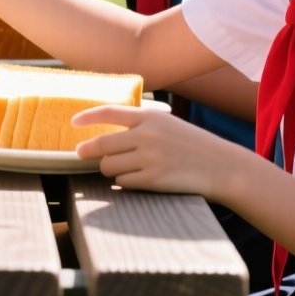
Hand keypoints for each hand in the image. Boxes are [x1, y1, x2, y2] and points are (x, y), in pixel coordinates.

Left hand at [72, 104, 253, 200]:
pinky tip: (137, 179)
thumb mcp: (169, 124)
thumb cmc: (194, 145)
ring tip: (122, 169)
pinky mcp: (153, 179)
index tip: (73, 122)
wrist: (221, 166)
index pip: (110, 112)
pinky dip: (125, 183)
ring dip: (110, 169)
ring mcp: (149, 158)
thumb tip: (110, 133)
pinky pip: (123, 182)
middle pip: (102, 144)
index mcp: (150, 117)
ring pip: (109, 166)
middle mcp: (147, 135)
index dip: (87, 116)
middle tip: (80, 154)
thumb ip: (142, 124)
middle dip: (87, 150)